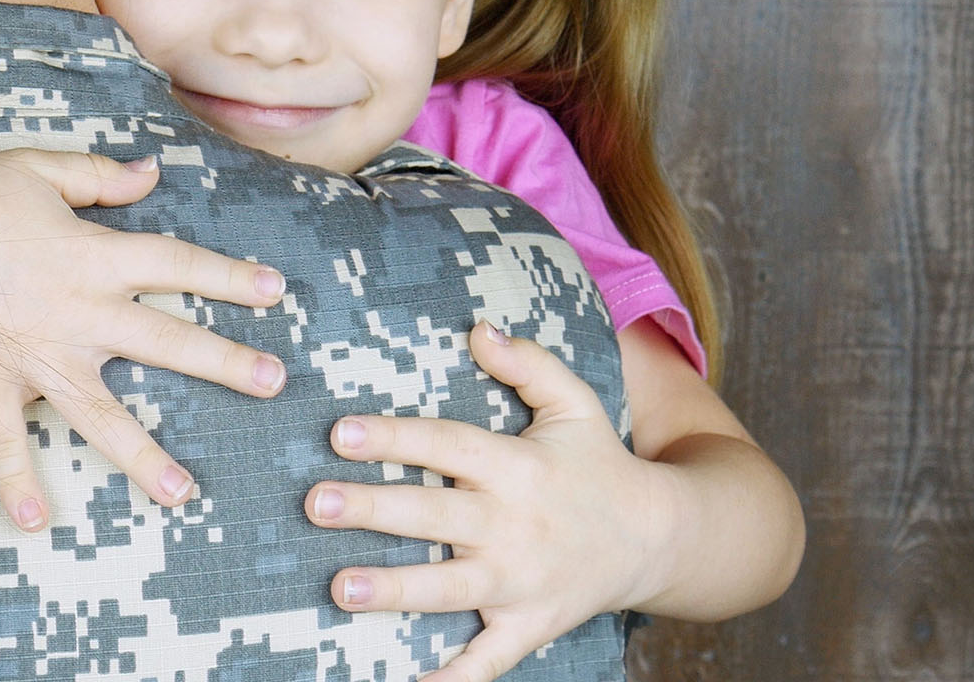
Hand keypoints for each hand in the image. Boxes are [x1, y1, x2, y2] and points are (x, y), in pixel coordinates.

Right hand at [0, 149, 286, 532]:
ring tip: (186, 493)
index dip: (229, 277)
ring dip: (145, 456)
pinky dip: (15, 482)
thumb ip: (100, 176)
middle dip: (224, 363)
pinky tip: (33, 523)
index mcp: (94, 257)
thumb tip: (151, 172)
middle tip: (273, 383)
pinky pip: (5, 443)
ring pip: (102, 414)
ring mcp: (36, 357)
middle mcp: (78, 313)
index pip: (178, 265)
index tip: (276, 290)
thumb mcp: (40, 170)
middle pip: (166, 340)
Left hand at [303, 321, 665, 681]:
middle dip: (373, 511)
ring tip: (339, 589)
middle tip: (315, 504)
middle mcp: (515, 525)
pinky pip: (488, 660)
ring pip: (450, 588)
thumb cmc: (598, 464)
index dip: (395, 438)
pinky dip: (454, 678)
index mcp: (517, 466)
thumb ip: (527, 363)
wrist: (658, 538)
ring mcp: (521, 581)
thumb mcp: (574, 403)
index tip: (340, 432)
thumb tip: (477, 327)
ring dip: (394, 589)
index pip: (447, 445)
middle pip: (435, 516)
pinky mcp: (529, 626)